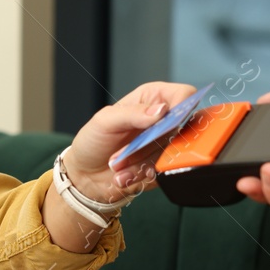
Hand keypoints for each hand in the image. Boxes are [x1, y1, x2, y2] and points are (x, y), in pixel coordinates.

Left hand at [64, 81, 205, 201]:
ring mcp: (165, 144)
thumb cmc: (93, 141)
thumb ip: (132, 113)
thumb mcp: (105, 121)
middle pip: (182, 128)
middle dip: (151, 143)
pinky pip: (165, 171)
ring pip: (172, 153)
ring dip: (140, 162)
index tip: (168, 123)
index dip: (183, 106)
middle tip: (126, 151)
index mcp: (152, 98)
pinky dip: (141, 174)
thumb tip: (161, 110)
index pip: (184, 95)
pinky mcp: (164, 166)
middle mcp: (163, 120)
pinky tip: (123, 174)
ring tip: (117, 163)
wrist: (86, 175)